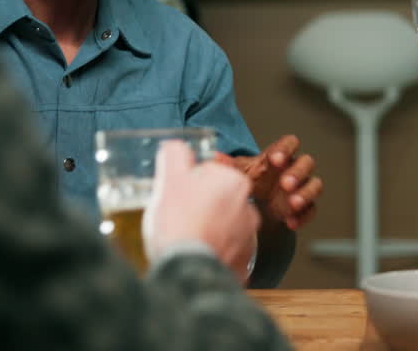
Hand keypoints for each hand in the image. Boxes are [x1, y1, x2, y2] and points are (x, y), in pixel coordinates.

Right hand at [145, 140, 259, 279]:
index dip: (185, 186)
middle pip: (215, 200)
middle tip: (179, 220)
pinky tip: (196, 256)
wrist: (189, 270)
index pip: (206, 175)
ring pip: (220, 227)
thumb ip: (175, 155)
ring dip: (207, 231)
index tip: (176, 199)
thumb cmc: (180, 224)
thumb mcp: (170, 179)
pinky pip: (224, 252)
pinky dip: (211, 253)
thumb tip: (176, 147)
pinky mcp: (243, 263)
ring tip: (187, 241)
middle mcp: (248, 207)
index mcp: (234, 182)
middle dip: (199, 208)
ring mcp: (248, 237)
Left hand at [226, 135, 322, 230]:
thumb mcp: (241, 171)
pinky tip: (291, 222)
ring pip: (314, 185)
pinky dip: (303, 216)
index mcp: (279, 156)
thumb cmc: (253, 180)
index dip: (286, 149)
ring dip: (305, 193)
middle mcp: (294, 169)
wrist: (258, 202)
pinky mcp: (304, 206)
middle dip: (298, 173)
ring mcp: (301, 188)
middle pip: (306, 163)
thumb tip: (214, 157)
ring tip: (292, 204)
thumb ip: (230, 165)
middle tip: (286, 183)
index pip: (290, 143)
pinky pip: (311, 209)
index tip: (276, 159)